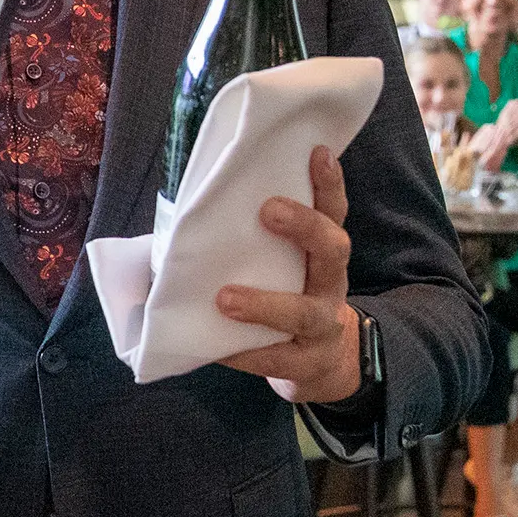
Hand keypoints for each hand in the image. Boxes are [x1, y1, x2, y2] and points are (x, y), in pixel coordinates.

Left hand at [217, 147, 363, 404]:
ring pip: (306, 313)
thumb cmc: (286, 296)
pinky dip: (245, 354)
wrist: (321, 364)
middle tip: (269, 210)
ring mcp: (323, 326)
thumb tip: (184, 214)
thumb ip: (252, 240)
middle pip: (333, 249)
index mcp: (322, 252)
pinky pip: (276, 359)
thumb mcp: (281, 265)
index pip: (332, 211)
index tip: (317, 152)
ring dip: (265, 304)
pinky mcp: (306, 364)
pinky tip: (218, 350)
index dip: (328, 183)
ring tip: (225, 299)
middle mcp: (330, 282)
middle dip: (304, 226)